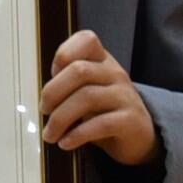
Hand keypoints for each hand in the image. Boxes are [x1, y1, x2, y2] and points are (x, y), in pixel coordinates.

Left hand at [40, 30, 156, 166]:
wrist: (138, 136)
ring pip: (87, 97)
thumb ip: (68, 85)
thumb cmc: (105, 111)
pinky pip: (100, 124)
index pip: (87, 40)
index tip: (52, 74)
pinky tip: (66, 142)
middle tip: (44, 110)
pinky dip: (77, 135)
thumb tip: (44, 95)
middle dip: (53, 92)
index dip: (63, 53)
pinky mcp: (130, 120)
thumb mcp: (86, 91)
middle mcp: (115, 73)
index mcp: (103, 61)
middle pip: (79, 71)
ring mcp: (125, 96)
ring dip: (60, 118)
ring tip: (51, 134)